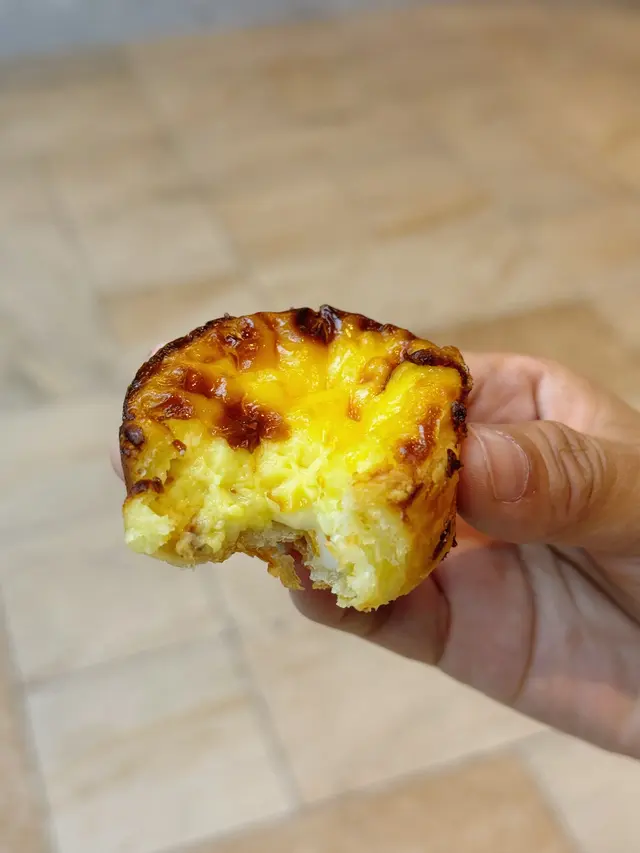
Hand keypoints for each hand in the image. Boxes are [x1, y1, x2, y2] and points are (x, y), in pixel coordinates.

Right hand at [292, 353, 639, 758]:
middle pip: (378, 459)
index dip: (365, 386)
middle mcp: (472, 477)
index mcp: (515, 410)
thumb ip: (562, 478)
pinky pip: (382, 613)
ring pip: (368, 534)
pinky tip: (306, 587)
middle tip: (251, 457)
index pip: (425, 387)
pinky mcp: (450, 629)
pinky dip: (338, 601)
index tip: (303, 390)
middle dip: (318, 457)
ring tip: (257, 518)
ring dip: (312, 527)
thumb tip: (465, 467)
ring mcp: (455, 554)